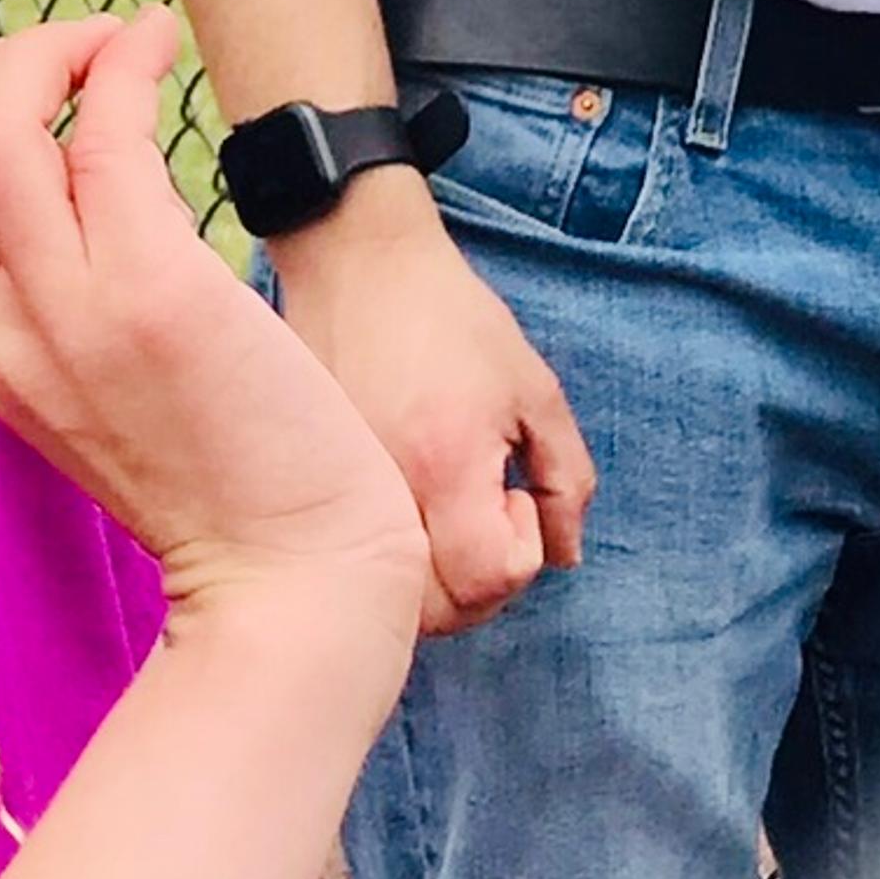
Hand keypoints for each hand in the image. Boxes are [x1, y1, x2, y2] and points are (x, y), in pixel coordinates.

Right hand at [0, 14, 423, 626]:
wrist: (292, 586)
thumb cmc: (239, 492)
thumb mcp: (121, 406)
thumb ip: (87, 320)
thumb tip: (104, 207)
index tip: (62, 88)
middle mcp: (7, 333)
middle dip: (0, 62)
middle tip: (85, 48)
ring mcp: (68, 314)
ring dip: (52, 49)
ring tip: (124, 39)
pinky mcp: (150, 293)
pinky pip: (100, 135)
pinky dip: (120, 64)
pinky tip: (160, 45)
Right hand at [269, 177, 591, 632]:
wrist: (355, 265)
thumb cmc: (453, 320)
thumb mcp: (535, 390)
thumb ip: (566, 480)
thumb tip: (563, 557)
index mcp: (446, 463)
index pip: (486, 578)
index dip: (519, 557)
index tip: (516, 497)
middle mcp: (384, 489)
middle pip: (432, 613)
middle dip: (476, 592)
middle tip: (489, 526)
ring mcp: (339, 491)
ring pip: (385, 596)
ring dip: (430, 585)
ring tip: (448, 524)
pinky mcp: (312, 485)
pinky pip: (348, 555)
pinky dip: (385, 557)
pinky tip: (404, 511)